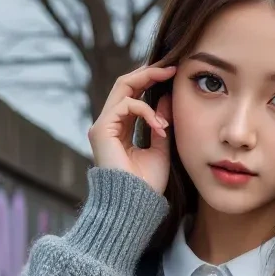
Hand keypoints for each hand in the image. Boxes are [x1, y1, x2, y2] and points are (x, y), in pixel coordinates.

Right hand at [87, 62, 176, 193]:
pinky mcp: (101, 130)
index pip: (133, 94)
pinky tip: (161, 128)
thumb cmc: (147, 185)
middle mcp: (109, 124)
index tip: (173, 74)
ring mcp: (103, 126)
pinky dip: (147, 112)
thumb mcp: (160, 149)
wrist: (135, 206)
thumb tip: (167, 98)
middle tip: (171, 69)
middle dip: (149, 74)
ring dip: (150, 88)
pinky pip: (126, 105)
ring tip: (170, 98)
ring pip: (124, 87)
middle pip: (125, 84)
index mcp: (120, 129)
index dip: (151, 81)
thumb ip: (161, 123)